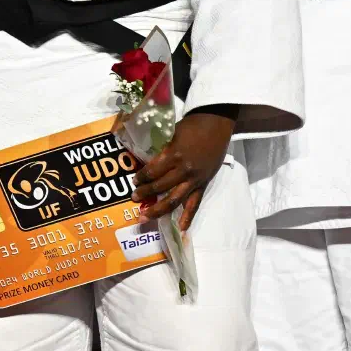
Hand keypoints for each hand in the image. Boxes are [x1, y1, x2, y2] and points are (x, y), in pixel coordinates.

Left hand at [134, 107, 235, 230]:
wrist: (217, 123)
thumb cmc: (193, 125)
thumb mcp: (172, 134)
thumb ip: (163, 150)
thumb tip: (150, 162)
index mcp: (174, 155)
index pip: (153, 172)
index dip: (142, 177)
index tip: (135, 180)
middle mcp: (183, 170)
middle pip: (160, 187)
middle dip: (145, 193)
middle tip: (134, 198)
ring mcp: (194, 179)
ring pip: (174, 200)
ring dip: (158, 210)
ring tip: (145, 216)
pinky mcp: (203, 184)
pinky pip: (195, 203)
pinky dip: (188, 217)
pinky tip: (181, 228)